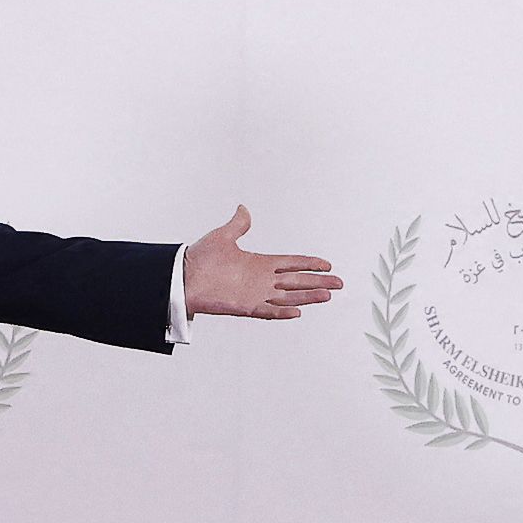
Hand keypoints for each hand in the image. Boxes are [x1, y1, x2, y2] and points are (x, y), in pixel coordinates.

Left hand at [183, 204, 340, 320]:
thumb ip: (238, 225)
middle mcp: (262, 280)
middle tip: (339, 284)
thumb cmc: (200, 258)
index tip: (327, 265)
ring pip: (288, 297)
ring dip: (308, 297)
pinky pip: (268, 311)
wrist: (182, 277)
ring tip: (327, 296)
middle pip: (297, 281)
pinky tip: (298, 312)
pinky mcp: (245, 307)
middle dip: (319, 282)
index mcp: (260, 263)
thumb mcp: (222, 236)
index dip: (310, 264)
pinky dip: (282, 312)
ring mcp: (255, 294)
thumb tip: (243, 209)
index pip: (292, 264)